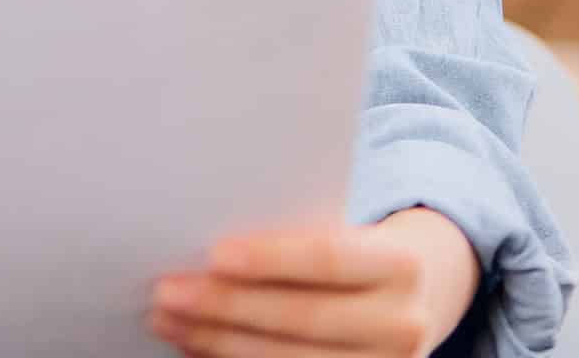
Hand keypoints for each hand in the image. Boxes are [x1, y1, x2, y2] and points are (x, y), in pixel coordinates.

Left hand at [148, 208, 479, 357]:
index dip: (270, 258)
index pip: (328, 257)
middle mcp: (403, 322)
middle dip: (226, 305)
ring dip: (217, 341)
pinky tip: (196, 346)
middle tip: (165, 291)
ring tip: (168, 320)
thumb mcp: (344, 231)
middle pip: (303, 316)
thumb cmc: (354, 251)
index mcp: (399, 264)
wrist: (413, 295)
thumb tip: (204, 242)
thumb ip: (294, 233)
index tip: (213, 253)